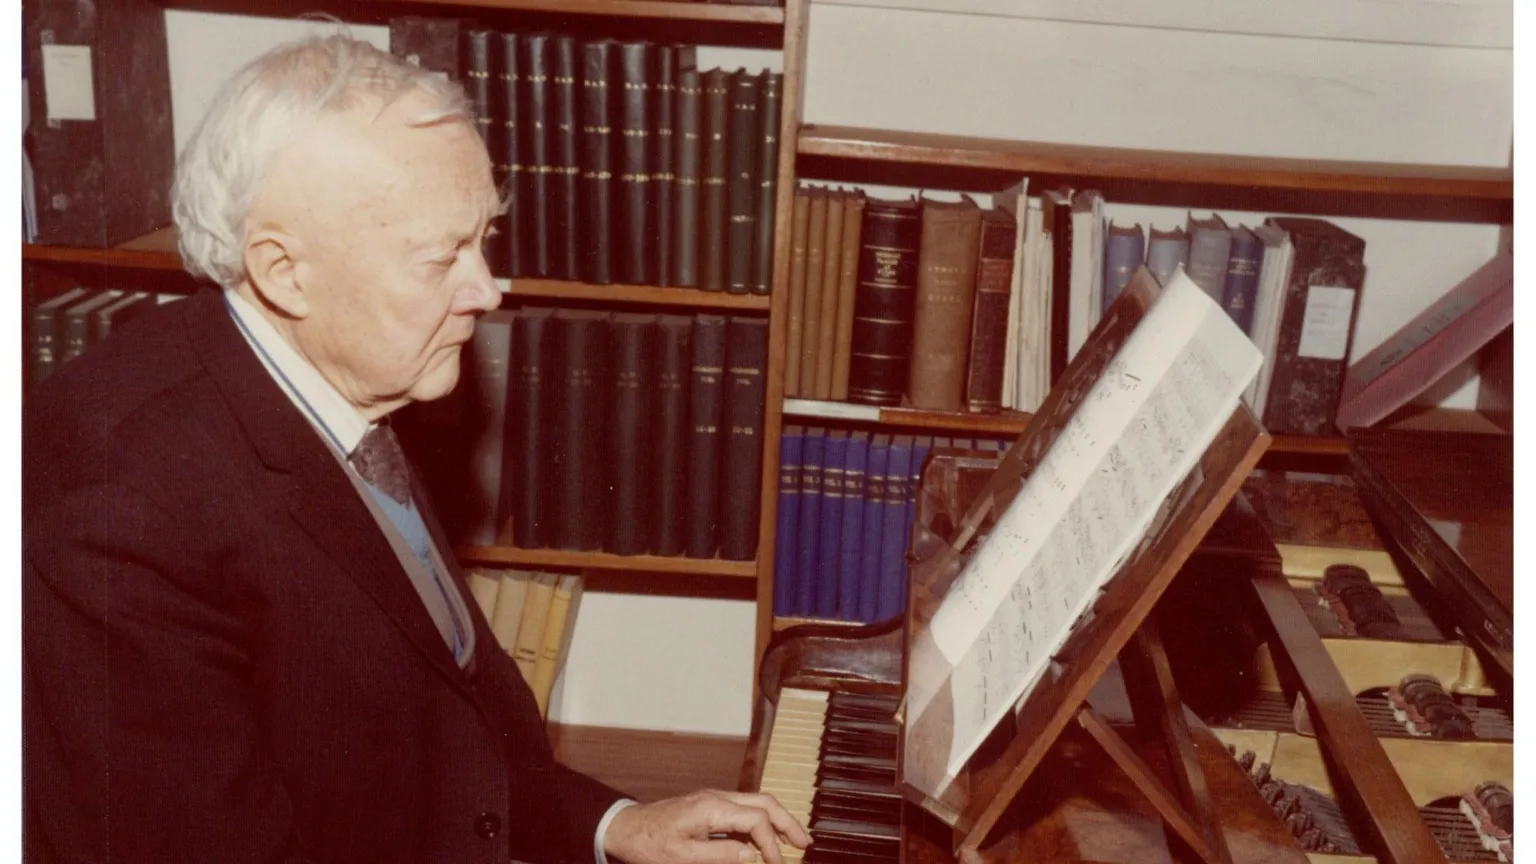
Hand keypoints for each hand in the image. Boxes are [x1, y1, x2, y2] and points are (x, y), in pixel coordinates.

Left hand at [602, 790, 811, 863]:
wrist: (625, 828)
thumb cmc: (650, 845)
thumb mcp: (685, 858)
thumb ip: (721, 856)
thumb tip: (752, 855)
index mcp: (713, 808)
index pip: (756, 821)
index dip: (771, 844)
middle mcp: (717, 797)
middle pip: (764, 803)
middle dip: (788, 822)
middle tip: (806, 843)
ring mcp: (714, 799)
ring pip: (757, 802)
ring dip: (778, 818)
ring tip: (794, 838)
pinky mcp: (709, 805)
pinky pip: (744, 807)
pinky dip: (762, 819)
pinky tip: (767, 835)